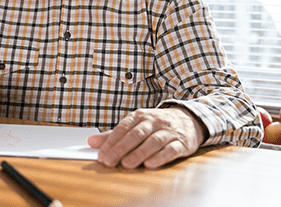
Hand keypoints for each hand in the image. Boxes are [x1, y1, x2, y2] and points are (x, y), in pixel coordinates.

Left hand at [87, 107, 206, 168]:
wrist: (189, 120)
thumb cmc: (157, 125)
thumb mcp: (135, 125)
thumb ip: (113, 135)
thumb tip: (91, 142)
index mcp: (140, 116)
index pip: (123, 128)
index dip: (111, 142)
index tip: (101, 154)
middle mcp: (154, 121)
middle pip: (136, 134)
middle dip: (121, 148)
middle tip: (109, 160)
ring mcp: (168, 131)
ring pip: (153, 141)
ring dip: (139, 153)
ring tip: (127, 164)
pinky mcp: (181, 142)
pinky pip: (170, 149)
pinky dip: (160, 157)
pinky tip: (150, 164)